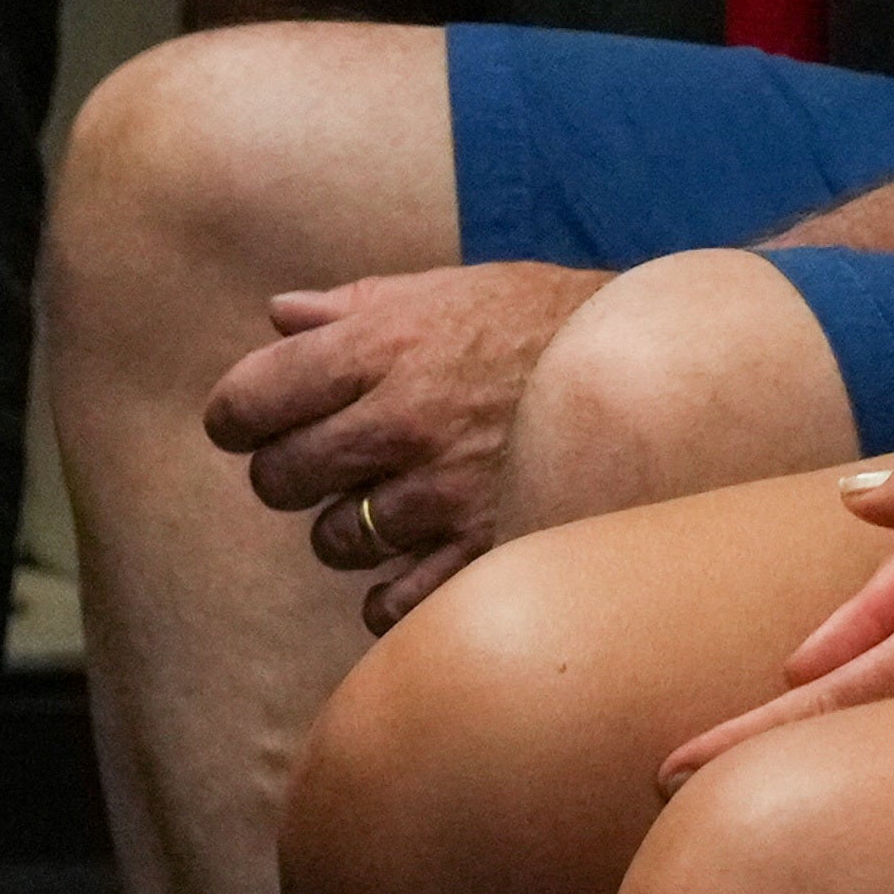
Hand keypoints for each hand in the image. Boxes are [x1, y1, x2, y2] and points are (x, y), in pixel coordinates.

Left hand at [202, 261, 614, 634]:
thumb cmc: (544, 321)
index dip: (240, 415)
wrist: (654, 364)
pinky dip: (392, 590)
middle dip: (294, 470)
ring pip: (333, 542)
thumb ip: (356, 306)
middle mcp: (403, 419)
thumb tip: (277, 317)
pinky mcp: (482, 547)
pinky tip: (417, 556)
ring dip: (352, 525)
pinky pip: (390, 604)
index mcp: (384, 346)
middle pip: (279, 478)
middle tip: (334, 458)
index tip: (256, 419)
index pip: (249, 399)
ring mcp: (442, 491)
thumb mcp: (454, 289)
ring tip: (399, 498)